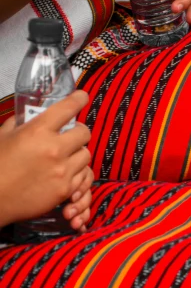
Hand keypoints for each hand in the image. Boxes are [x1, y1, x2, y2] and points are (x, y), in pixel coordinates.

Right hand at [0, 92, 92, 232]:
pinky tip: (67, 173)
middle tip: (73, 133)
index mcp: (38, 130)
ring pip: (86, 155)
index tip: (82, 97)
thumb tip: (30, 115)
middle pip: (84, 133)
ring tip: (69, 155)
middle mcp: (54, 148)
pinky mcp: (65, 190)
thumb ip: (20, 122)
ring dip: (79, 153)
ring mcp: (62, 171)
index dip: (78, 99)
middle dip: (80, 131)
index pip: (68, 108)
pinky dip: (77, 173)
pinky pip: (83, 177)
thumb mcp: (4, 135)